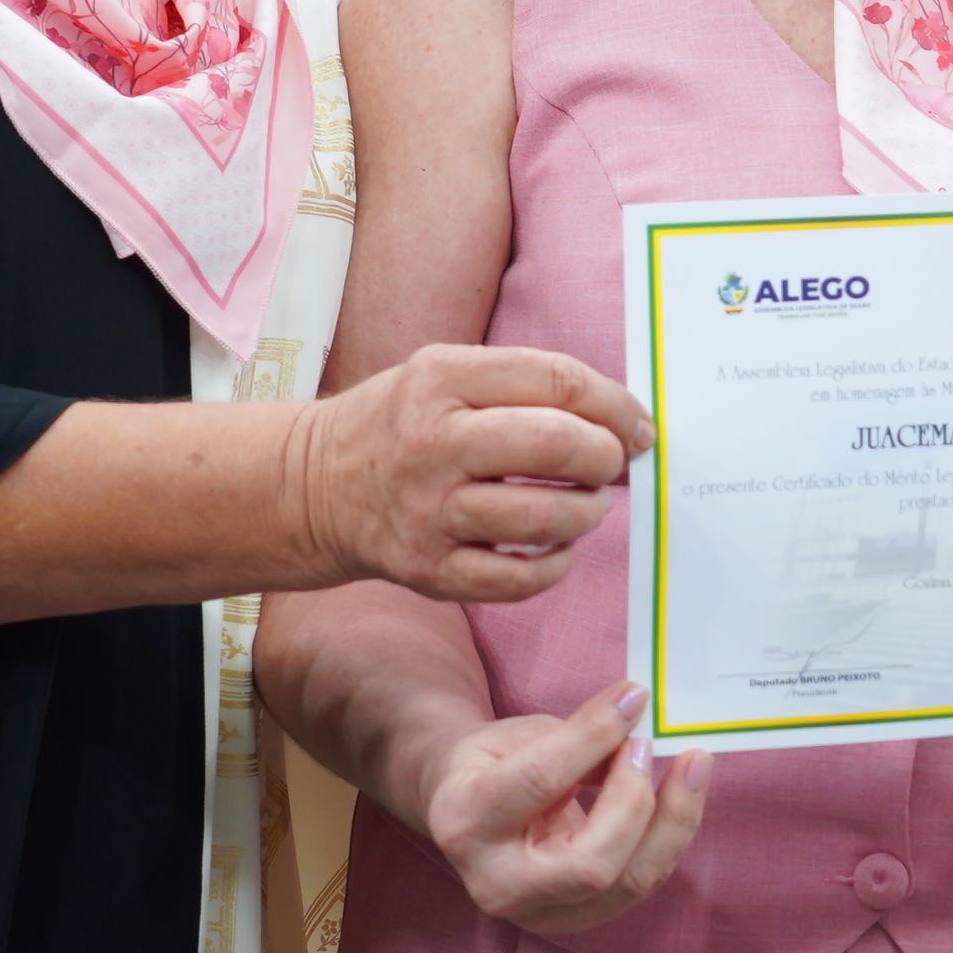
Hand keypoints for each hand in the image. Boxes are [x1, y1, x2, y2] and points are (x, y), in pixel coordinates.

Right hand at [293, 344, 651, 602]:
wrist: (315, 485)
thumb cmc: (403, 423)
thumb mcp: (445, 373)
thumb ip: (524, 385)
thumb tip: (619, 419)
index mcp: (442, 377)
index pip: (558, 380)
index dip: (614, 405)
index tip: (637, 426)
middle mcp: (434, 442)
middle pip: (556, 445)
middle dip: (604, 457)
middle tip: (610, 464)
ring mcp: (429, 511)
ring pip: (544, 518)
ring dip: (587, 513)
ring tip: (586, 506)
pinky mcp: (429, 570)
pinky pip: (518, 579)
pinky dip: (555, 565)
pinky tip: (556, 548)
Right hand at [422, 681, 715, 933]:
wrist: (462, 814)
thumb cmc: (492, 764)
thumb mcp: (520, 735)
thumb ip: (575, 736)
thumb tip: (637, 727)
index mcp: (465, 820)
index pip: (541, 781)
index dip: (595, 736)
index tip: (635, 698)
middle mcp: (495, 882)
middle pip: (590, 863)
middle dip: (636, 799)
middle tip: (649, 745)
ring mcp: (535, 914)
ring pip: (625, 884)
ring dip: (671, 822)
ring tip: (692, 767)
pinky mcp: (572, 923)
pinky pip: (637, 884)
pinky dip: (667, 837)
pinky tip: (681, 798)